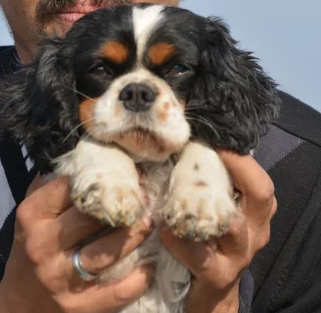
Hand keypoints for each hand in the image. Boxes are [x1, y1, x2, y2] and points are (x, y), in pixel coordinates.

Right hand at [0, 174, 153, 312]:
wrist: (18, 305)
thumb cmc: (31, 249)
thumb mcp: (32, 216)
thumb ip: (51, 188)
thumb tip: (82, 155)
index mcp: (33, 217)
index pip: (70, 188)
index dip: (100, 176)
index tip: (124, 171)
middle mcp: (43, 246)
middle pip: (90, 218)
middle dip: (121, 205)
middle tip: (143, 195)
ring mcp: (60, 279)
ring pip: (105, 253)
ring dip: (133, 236)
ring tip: (149, 223)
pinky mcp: (78, 307)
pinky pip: (114, 293)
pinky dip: (137, 280)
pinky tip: (150, 267)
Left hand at [160, 151, 276, 312]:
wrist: (209, 291)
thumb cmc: (208, 238)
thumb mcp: (214, 209)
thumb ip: (208, 182)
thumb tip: (182, 141)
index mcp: (255, 211)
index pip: (260, 180)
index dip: (242, 157)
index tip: (217, 135)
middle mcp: (254, 231)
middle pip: (260, 197)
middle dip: (238, 168)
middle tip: (212, 149)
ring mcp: (238, 255)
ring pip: (234, 227)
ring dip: (206, 207)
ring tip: (180, 191)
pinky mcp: (218, 276)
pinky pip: (202, 257)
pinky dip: (182, 242)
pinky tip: (165, 231)